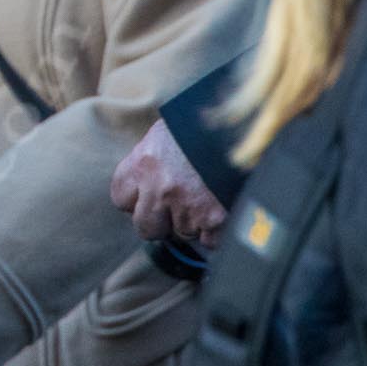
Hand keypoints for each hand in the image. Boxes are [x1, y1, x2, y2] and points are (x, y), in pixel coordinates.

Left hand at [110, 118, 226, 248]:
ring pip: (182, 232)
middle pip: (146, 227)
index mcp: (143, 163)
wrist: (246, 126)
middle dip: (160, 222)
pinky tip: (222, 208)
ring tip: (206, 196)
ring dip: (193, 222)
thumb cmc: (204, 124)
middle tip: (175, 207)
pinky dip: (216, 231)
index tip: (146, 195)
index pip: (120, 197)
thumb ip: (151, 158)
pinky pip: (209, 241)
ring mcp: (188, 207)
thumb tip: (145, 176)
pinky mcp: (216, 220)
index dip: (135, 199)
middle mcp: (161, 188)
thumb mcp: (167, 132)